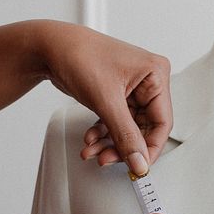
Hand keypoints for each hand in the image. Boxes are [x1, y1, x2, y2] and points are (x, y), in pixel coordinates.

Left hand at [36, 22, 172, 175]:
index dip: (149, 148)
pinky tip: (91, 139)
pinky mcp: (116, 95)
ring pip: (128, 129)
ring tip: (94, 151)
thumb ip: (125, 136)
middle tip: (107, 159)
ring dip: (110, 143)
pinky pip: (115, 122)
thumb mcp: (106, 100)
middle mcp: (147, 82)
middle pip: (144, 128)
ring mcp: (131, 89)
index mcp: (155, 75)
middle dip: (123, 146)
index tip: (138, 166)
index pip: (162, 122)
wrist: (51, 47)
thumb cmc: (79, 55)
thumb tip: (139, 162)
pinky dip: (103, 133)